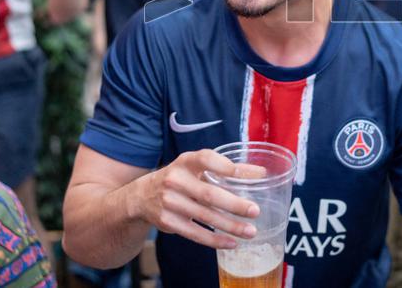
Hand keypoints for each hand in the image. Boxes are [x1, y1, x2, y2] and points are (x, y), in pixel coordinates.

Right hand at [134, 150, 264, 248]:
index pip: (206, 159)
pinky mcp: (168, 222)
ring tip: (250, 231)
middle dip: (234, 204)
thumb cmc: (180, 178)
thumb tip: (259, 173)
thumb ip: (225, 168)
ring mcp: (170, 202)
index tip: (248, 175)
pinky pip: (195, 233)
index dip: (226, 166)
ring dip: (230, 226)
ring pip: (205, 216)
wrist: (141, 196)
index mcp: (186, 162)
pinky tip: (231, 242)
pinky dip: (215, 240)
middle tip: (255, 211)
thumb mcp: (196, 167)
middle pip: (209, 194)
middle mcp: (176, 180)